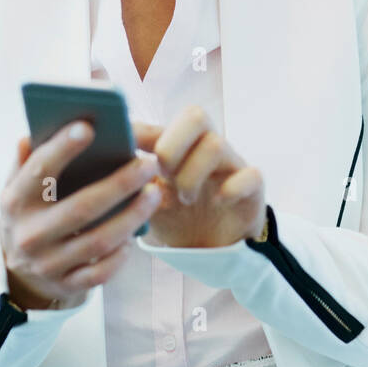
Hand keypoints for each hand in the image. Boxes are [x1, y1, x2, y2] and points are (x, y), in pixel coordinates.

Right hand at [0, 120, 162, 310]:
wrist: (17, 272)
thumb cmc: (28, 216)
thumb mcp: (17, 188)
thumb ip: (26, 161)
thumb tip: (32, 134)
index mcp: (16, 202)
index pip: (38, 171)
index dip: (62, 148)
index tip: (88, 127)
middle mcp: (30, 234)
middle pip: (82, 207)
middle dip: (120, 184)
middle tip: (148, 163)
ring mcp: (48, 264)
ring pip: (99, 241)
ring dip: (132, 216)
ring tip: (155, 193)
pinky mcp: (67, 285)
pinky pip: (101, 272)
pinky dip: (121, 254)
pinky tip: (135, 235)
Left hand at [131, 107, 266, 248]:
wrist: (211, 250)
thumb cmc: (177, 217)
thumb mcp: (150, 201)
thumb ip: (134, 182)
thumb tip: (115, 165)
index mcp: (179, 147)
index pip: (161, 124)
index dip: (141, 132)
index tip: (124, 147)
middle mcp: (206, 148)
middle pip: (196, 116)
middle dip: (172, 146)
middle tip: (163, 175)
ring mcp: (232, 165)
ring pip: (217, 144)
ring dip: (193, 175)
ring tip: (184, 199)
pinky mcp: (253, 187)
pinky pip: (251, 175)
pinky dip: (231, 188)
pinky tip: (218, 201)